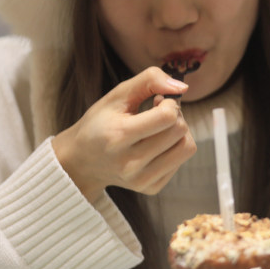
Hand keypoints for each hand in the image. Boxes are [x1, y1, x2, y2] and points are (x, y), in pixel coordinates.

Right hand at [51, 67, 196, 201]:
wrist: (82, 161)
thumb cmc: (101, 123)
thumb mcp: (117, 95)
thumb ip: (149, 80)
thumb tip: (183, 87)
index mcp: (118, 136)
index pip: (167, 117)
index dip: (169, 103)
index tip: (157, 101)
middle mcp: (130, 163)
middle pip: (179, 131)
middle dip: (175, 116)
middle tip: (158, 114)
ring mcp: (141, 179)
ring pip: (187, 148)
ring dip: (180, 133)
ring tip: (160, 129)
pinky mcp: (150, 188)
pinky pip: (181, 162)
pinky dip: (174, 149)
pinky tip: (156, 145)